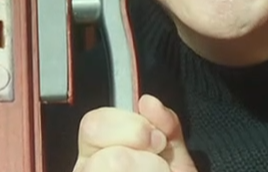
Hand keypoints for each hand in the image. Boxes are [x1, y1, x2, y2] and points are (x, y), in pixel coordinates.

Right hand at [73, 95, 201, 171]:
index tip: (156, 141)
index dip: (131, 127)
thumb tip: (148, 102)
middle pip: (105, 158)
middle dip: (145, 161)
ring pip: (112, 167)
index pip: (93, 124)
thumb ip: (165, 127)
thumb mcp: (174, 158)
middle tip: (158, 168)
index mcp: (97, 154)